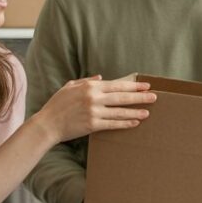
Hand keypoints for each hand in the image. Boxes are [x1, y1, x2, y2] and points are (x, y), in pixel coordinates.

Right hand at [39, 74, 155, 143]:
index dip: (133, 85)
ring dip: (135, 111)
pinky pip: (113, 124)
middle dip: (140, 96)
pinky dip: (125, 123)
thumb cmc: (57, 104)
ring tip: (148, 112)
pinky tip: (135, 123)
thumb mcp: (70, 86)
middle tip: (154, 97)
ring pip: (120, 111)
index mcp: (90, 86)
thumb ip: (86, 81)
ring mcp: (94, 112)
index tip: (145, 85)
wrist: (47, 124)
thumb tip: (101, 77)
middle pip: (122, 96)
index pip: (117, 85)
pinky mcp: (92, 125)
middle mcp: (94, 98)